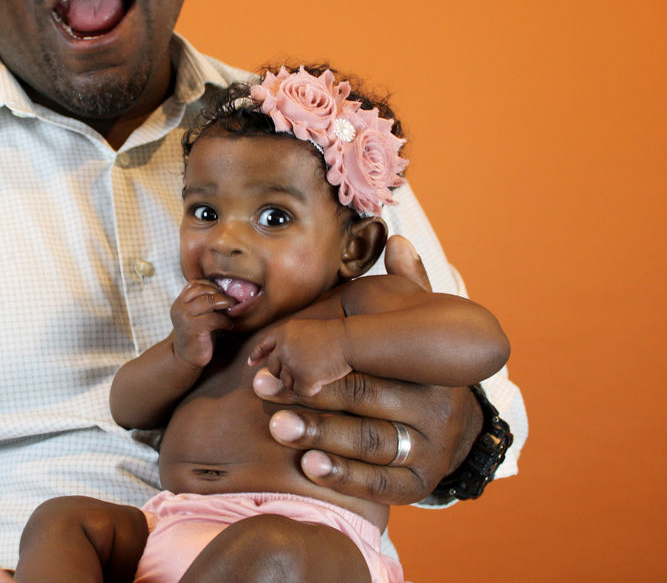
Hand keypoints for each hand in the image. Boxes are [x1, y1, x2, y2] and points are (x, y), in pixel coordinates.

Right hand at [171, 279, 233, 366]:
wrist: (187, 358)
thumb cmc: (199, 335)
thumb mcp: (201, 314)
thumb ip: (208, 301)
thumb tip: (230, 288)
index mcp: (180, 302)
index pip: (196, 283)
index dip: (212, 286)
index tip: (224, 295)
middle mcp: (179, 307)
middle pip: (202, 289)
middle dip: (220, 294)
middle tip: (232, 301)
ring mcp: (183, 318)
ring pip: (208, 301)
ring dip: (224, 304)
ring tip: (232, 310)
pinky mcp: (192, 330)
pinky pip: (213, 318)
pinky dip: (224, 320)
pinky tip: (228, 325)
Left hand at [247, 318, 351, 395]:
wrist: (351, 341)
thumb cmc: (334, 337)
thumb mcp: (306, 330)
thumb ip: (289, 342)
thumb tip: (274, 360)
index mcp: (283, 332)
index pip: (264, 344)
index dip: (257, 354)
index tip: (251, 362)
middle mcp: (283, 348)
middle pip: (274, 369)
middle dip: (286, 373)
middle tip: (307, 370)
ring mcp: (292, 363)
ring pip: (287, 383)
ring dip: (300, 381)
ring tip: (319, 370)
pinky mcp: (303, 378)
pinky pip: (301, 391)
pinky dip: (312, 389)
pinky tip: (323, 378)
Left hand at [251, 235, 481, 503]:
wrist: (462, 431)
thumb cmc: (422, 371)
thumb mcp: (424, 329)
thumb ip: (408, 290)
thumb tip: (399, 241)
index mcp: (433, 364)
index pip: (371, 357)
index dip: (320, 354)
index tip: (272, 357)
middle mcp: (439, 406)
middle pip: (366, 398)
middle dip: (310, 394)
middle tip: (262, 390)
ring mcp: (433, 448)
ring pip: (371, 441)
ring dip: (321, 433)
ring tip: (278, 425)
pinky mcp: (422, 484)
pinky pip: (381, 483)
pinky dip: (345, 475)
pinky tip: (309, 465)